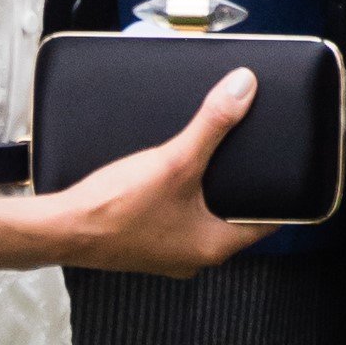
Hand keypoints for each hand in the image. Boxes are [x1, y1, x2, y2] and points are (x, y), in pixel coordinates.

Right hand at [0, 69, 274, 277]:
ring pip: (200, 215)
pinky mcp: (143, 240)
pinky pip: (172, 216)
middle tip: (238, 155)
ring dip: (201, 189)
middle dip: (234, 184)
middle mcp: (194, 254)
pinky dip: (175, 195)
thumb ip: (212, 124)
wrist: (61, 226)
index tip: (284, 169)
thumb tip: (242, 90)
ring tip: (198, 158)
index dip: (278, 192)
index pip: (267, 220)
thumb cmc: (113, 209)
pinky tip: (159, 174)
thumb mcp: (174, 160)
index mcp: (213, 245)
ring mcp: (167, 251)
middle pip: (232, 215)